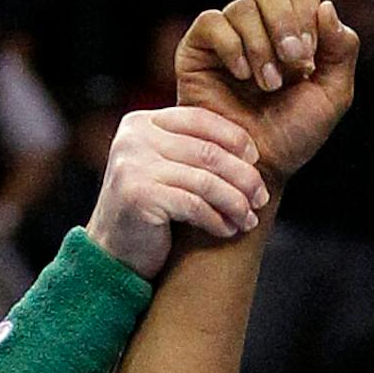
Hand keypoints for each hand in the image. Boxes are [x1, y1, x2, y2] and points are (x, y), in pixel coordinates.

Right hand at [84, 103, 269, 279]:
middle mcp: (135, 137)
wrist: (112, 253)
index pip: (201, 119)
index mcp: (143, 123)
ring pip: (205, 180)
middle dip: (243, 176)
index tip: (256, 161)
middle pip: (208, 151)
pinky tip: (228, 230)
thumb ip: (192, 151)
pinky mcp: (139, 195)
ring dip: (235, 202)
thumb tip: (250, 151)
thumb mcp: (167, 170)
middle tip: (261, 197)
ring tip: (249, 219)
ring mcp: (134, 165)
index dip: (235, 139)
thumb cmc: (149, 213)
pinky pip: (194, 205)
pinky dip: (217, 220)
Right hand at [176, 0, 361, 189]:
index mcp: (292, 32)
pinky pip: (212, 21)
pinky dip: (232, 46)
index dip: (306, 18)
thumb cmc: (292, 136)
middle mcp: (258, 28)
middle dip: (285, 24)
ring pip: (242, 7)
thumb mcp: (332, 95)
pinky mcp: (198, 49)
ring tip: (267, 85)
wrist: (255, 167)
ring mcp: (227, 36)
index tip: (308, 62)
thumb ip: (342, 50)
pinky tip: (241, 76)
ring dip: (261, 47)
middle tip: (293, 64)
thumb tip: (327, 6)